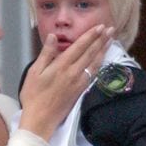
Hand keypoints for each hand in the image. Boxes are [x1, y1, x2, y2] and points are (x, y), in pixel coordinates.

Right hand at [17, 25, 112, 139]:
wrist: (41, 119)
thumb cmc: (34, 95)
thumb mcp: (34, 72)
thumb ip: (46, 53)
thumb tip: (53, 36)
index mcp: (61, 65)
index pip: (79, 46)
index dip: (90, 35)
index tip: (100, 27)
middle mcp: (74, 72)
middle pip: (90, 53)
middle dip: (101, 39)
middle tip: (111, 29)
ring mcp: (80, 82)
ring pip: (95, 63)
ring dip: (103, 50)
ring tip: (111, 40)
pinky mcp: (81, 90)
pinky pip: (94, 74)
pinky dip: (100, 64)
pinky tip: (103, 59)